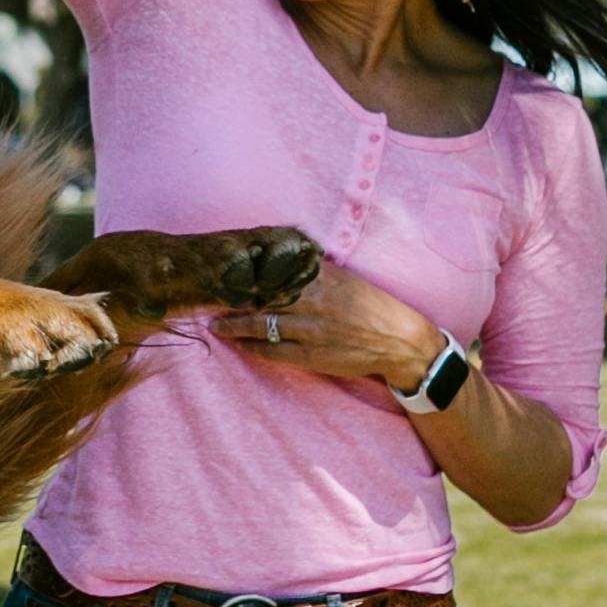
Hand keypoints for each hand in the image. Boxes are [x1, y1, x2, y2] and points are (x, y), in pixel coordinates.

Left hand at [212, 259, 442, 391]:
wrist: (398, 339)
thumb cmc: (370, 305)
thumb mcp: (344, 277)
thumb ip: (314, 268)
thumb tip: (287, 251)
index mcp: (320, 277)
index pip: (274, 272)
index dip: (246, 274)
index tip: (225, 271)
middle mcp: (313, 301)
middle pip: (261, 298)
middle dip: (232, 300)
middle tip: (209, 299)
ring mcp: (311, 330)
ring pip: (262, 325)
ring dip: (235, 326)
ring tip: (216, 325)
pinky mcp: (312, 355)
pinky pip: (274, 352)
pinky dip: (253, 348)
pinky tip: (240, 345)